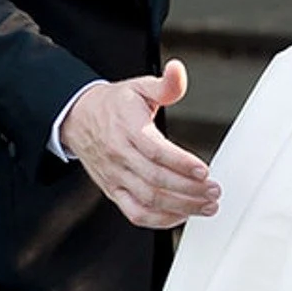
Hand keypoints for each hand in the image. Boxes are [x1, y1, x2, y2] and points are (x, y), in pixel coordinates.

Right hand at [61, 61, 220, 228]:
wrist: (77, 119)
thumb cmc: (114, 105)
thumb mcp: (139, 87)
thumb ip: (164, 85)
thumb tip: (178, 70)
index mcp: (127, 128)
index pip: (155, 150)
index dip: (181, 163)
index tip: (204, 171)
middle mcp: (120, 155)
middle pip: (156, 180)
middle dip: (189, 190)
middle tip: (214, 191)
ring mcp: (116, 176)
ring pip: (149, 200)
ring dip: (181, 207)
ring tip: (207, 206)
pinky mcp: (113, 191)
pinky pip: (136, 213)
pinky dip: (160, 220)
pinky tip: (182, 215)